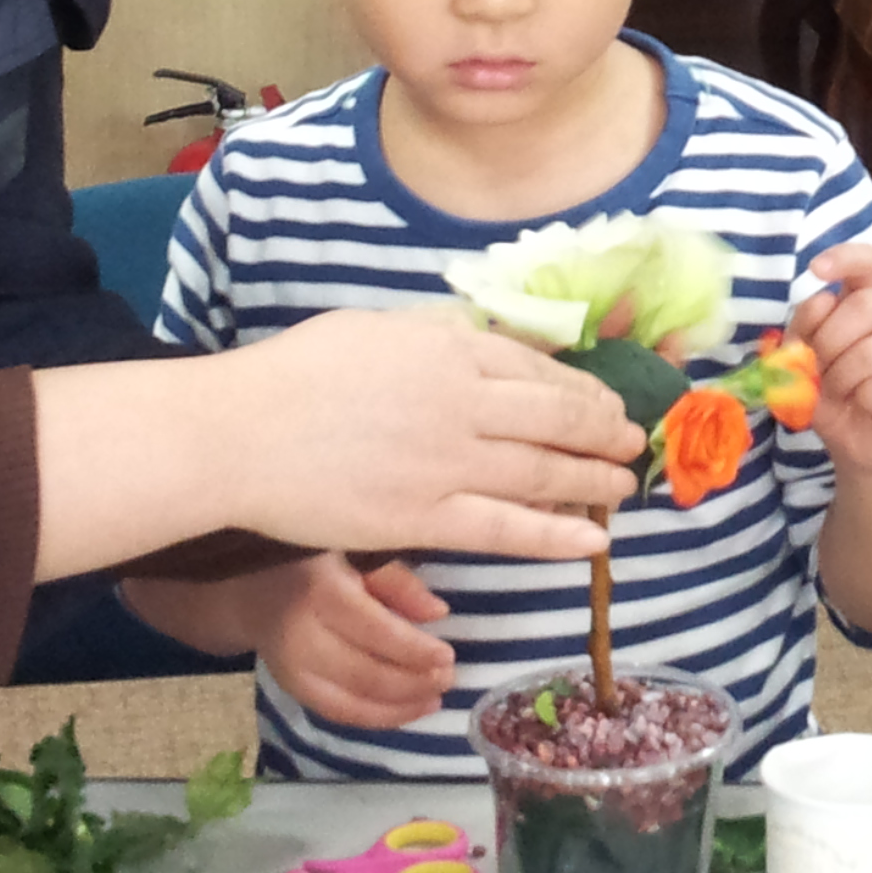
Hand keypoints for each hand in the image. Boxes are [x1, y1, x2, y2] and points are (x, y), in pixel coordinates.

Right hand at [221, 307, 646, 559]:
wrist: (240, 432)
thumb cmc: (296, 376)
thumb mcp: (378, 330)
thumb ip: (438, 337)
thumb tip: (487, 341)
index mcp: (451, 348)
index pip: (541, 369)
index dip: (584, 390)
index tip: (606, 403)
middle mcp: (463, 401)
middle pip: (558, 417)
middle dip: (604, 432)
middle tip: (631, 443)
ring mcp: (447, 462)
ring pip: (544, 472)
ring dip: (593, 481)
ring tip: (622, 486)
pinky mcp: (424, 518)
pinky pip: (507, 529)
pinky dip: (556, 535)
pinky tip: (591, 542)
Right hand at [258, 558, 456, 729]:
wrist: (249, 587)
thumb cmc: (314, 562)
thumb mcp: (356, 553)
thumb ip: (398, 583)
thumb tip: (438, 614)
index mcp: (320, 592)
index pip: (376, 631)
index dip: (415, 650)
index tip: (448, 656)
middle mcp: (300, 636)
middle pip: (364, 674)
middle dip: (411, 684)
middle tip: (448, 680)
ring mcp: (290, 670)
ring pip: (350, 703)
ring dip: (398, 708)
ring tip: (434, 700)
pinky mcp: (290, 689)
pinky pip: (336, 713)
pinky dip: (374, 718)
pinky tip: (406, 711)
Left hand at [788, 242, 871, 478]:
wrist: (863, 444)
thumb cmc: (837, 393)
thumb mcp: (806, 358)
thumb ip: (805, 329)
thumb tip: (820, 303)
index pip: (868, 262)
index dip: (844, 258)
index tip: (816, 269)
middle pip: (864, 306)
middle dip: (828, 341)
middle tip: (818, 369)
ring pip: (871, 350)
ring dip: (841, 378)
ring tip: (840, 392)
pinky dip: (863, 400)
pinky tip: (866, 405)